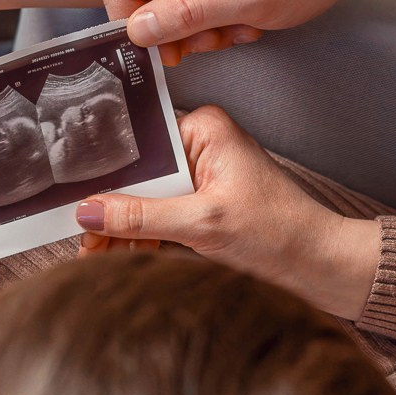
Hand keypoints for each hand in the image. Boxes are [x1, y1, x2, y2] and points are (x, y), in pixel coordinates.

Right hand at [74, 107, 378, 318]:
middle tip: (81, 241)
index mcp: (204, 129)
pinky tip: (119, 257)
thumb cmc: (279, 233)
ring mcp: (203, 177)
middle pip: (139, 175)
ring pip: (147, 200)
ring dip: (123, 229)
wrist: (322, 266)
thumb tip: (89, 211)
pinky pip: (162, 217)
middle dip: (111, 210)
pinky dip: (143, 238)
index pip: (140, 144)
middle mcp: (202, 145)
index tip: (74, 200)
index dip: (105, 175)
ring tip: (93, 257)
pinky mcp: (205, 206)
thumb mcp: (203, 225)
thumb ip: (143, 216)